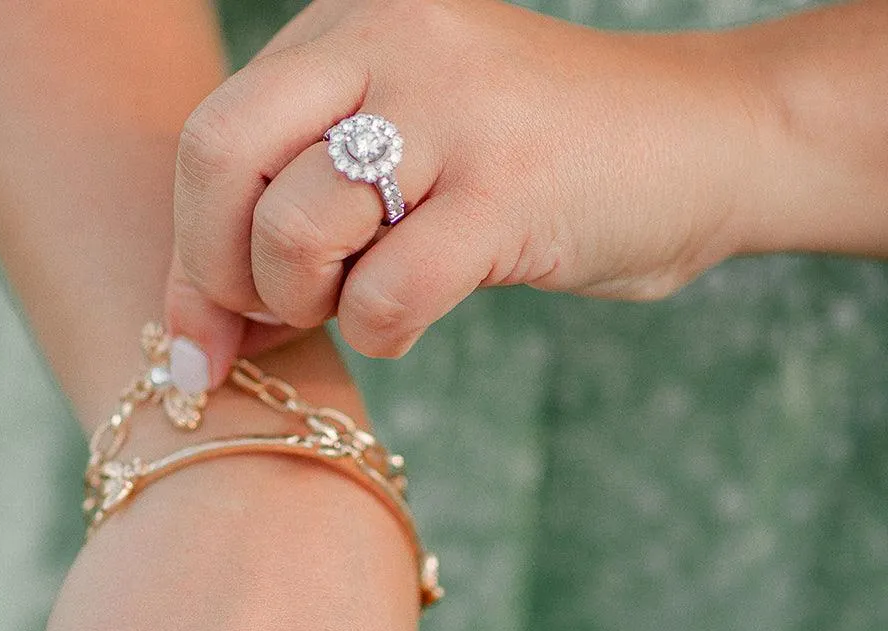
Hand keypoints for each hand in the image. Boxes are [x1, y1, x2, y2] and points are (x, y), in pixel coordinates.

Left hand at [166, 0, 763, 366]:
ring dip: (308, 304)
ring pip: (295, 232)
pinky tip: (412, 319)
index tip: (203, 339)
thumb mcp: (393, 162)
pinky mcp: (510, 188)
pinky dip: (382, 335)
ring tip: (362, 299)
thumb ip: (286, 218)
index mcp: (345, 25)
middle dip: (224, 274)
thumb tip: (188, 341)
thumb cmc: (521, 173)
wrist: (700, 144)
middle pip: (219, 164)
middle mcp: (387, 38)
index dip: (189, 256)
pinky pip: (386, 295)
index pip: (208, 141)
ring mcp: (451, 108)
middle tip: (277, 314)